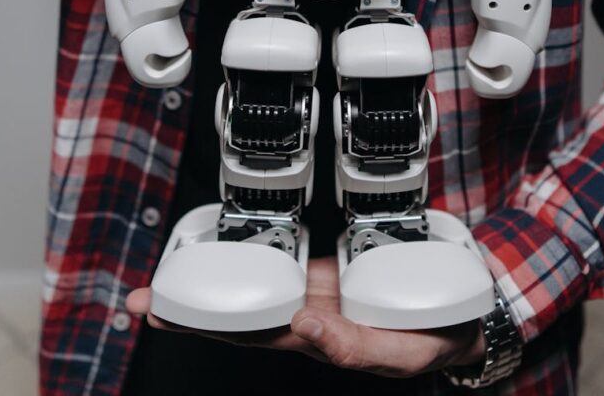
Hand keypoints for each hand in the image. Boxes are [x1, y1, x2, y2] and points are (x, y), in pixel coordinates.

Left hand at [127, 254, 484, 377]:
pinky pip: (285, 258)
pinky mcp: (329, 264)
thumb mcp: (399, 355)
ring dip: (213, 281)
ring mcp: (314, 288)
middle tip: (140, 299)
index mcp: (314, 338)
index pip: (246, 335)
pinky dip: (253, 253)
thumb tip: (304, 325)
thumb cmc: (430, 342)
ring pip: (254, 285)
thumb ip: (355, 348)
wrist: (463, 316)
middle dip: (189, 308)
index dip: (201, 324)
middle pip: (238, 312)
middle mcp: (305, 314)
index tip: (159, 311)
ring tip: (168, 273)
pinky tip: (229, 247)